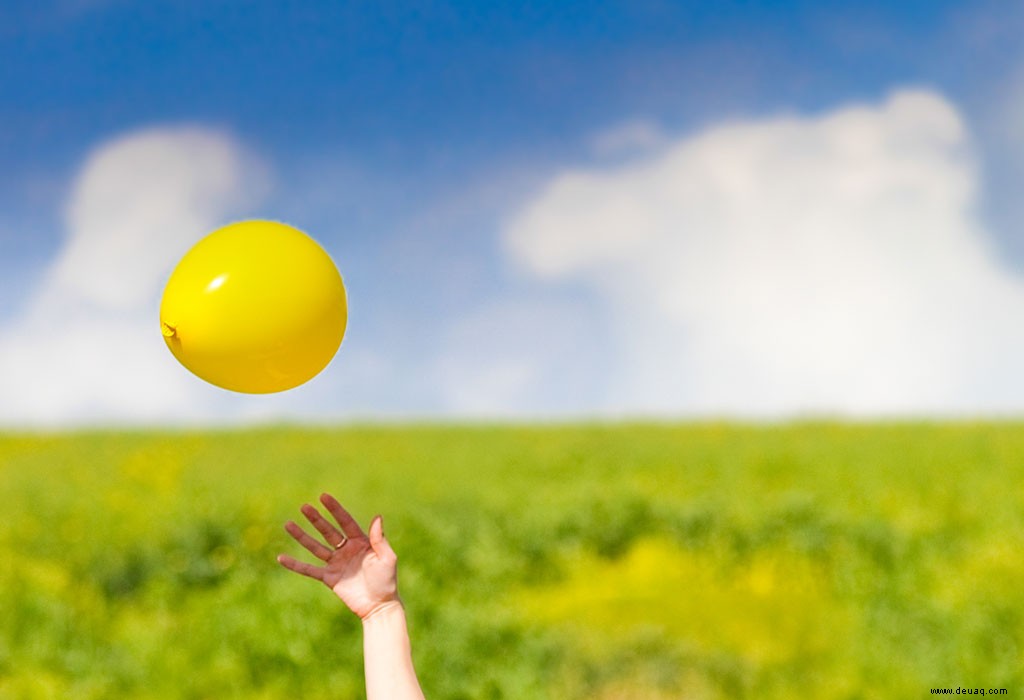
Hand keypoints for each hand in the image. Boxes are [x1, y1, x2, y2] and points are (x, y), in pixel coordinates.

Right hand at [277, 493, 399, 619]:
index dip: (335, 509)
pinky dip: (295, 565)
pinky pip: (309, 570)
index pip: (345, 521)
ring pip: (315, 547)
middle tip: (303, 506)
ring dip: (302, 536)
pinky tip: (281, 558)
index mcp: (361, 542)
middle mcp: (346, 550)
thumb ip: (379, 539)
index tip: (324, 496)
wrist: (379, 605)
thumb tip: (377, 517)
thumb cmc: (387, 581)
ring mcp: (336, 563)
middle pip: (327, 531)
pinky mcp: (329, 578)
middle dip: (316, 519)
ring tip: (288, 524)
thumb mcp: (386, 558)